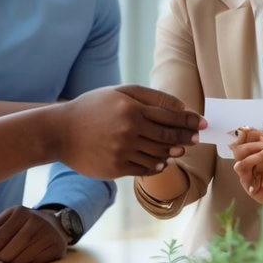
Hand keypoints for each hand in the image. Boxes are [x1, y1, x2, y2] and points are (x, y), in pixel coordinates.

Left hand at [0, 206, 67, 262]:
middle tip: (11, 249)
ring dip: (15, 261)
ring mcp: (46, 234)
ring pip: (17, 261)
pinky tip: (32, 254)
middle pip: (4, 254)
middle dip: (4, 256)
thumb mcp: (5, 221)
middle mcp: (34, 221)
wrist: (55, 225)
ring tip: (21, 251)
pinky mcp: (55, 247)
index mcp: (18, 212)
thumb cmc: (23, 224)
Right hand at [58, 85, 203, 179]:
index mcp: (131, 108)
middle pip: (168, 137)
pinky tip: (161, 162)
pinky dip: (157, 166)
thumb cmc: (93, 107)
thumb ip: (151, 97)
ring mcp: (122, 151)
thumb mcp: (120, 92)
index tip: (202, 123)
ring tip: (178, 150)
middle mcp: (129, 130)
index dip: (189, 120)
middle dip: (186, 137)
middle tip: (196, 138)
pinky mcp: (116, 168)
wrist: (60, 132)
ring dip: (172, 153)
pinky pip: (145, 169)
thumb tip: (181, 106)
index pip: (170, 116)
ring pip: (159, 155)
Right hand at [228, 128, 262, 207]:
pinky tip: (248, 168)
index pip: (262, 138)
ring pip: (253, 166)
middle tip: (259, 141)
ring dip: (250, 158)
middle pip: (254, 151)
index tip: (248, 130)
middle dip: (249, 145)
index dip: (253, 134)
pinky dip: (250, 178)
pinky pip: (260, 181)